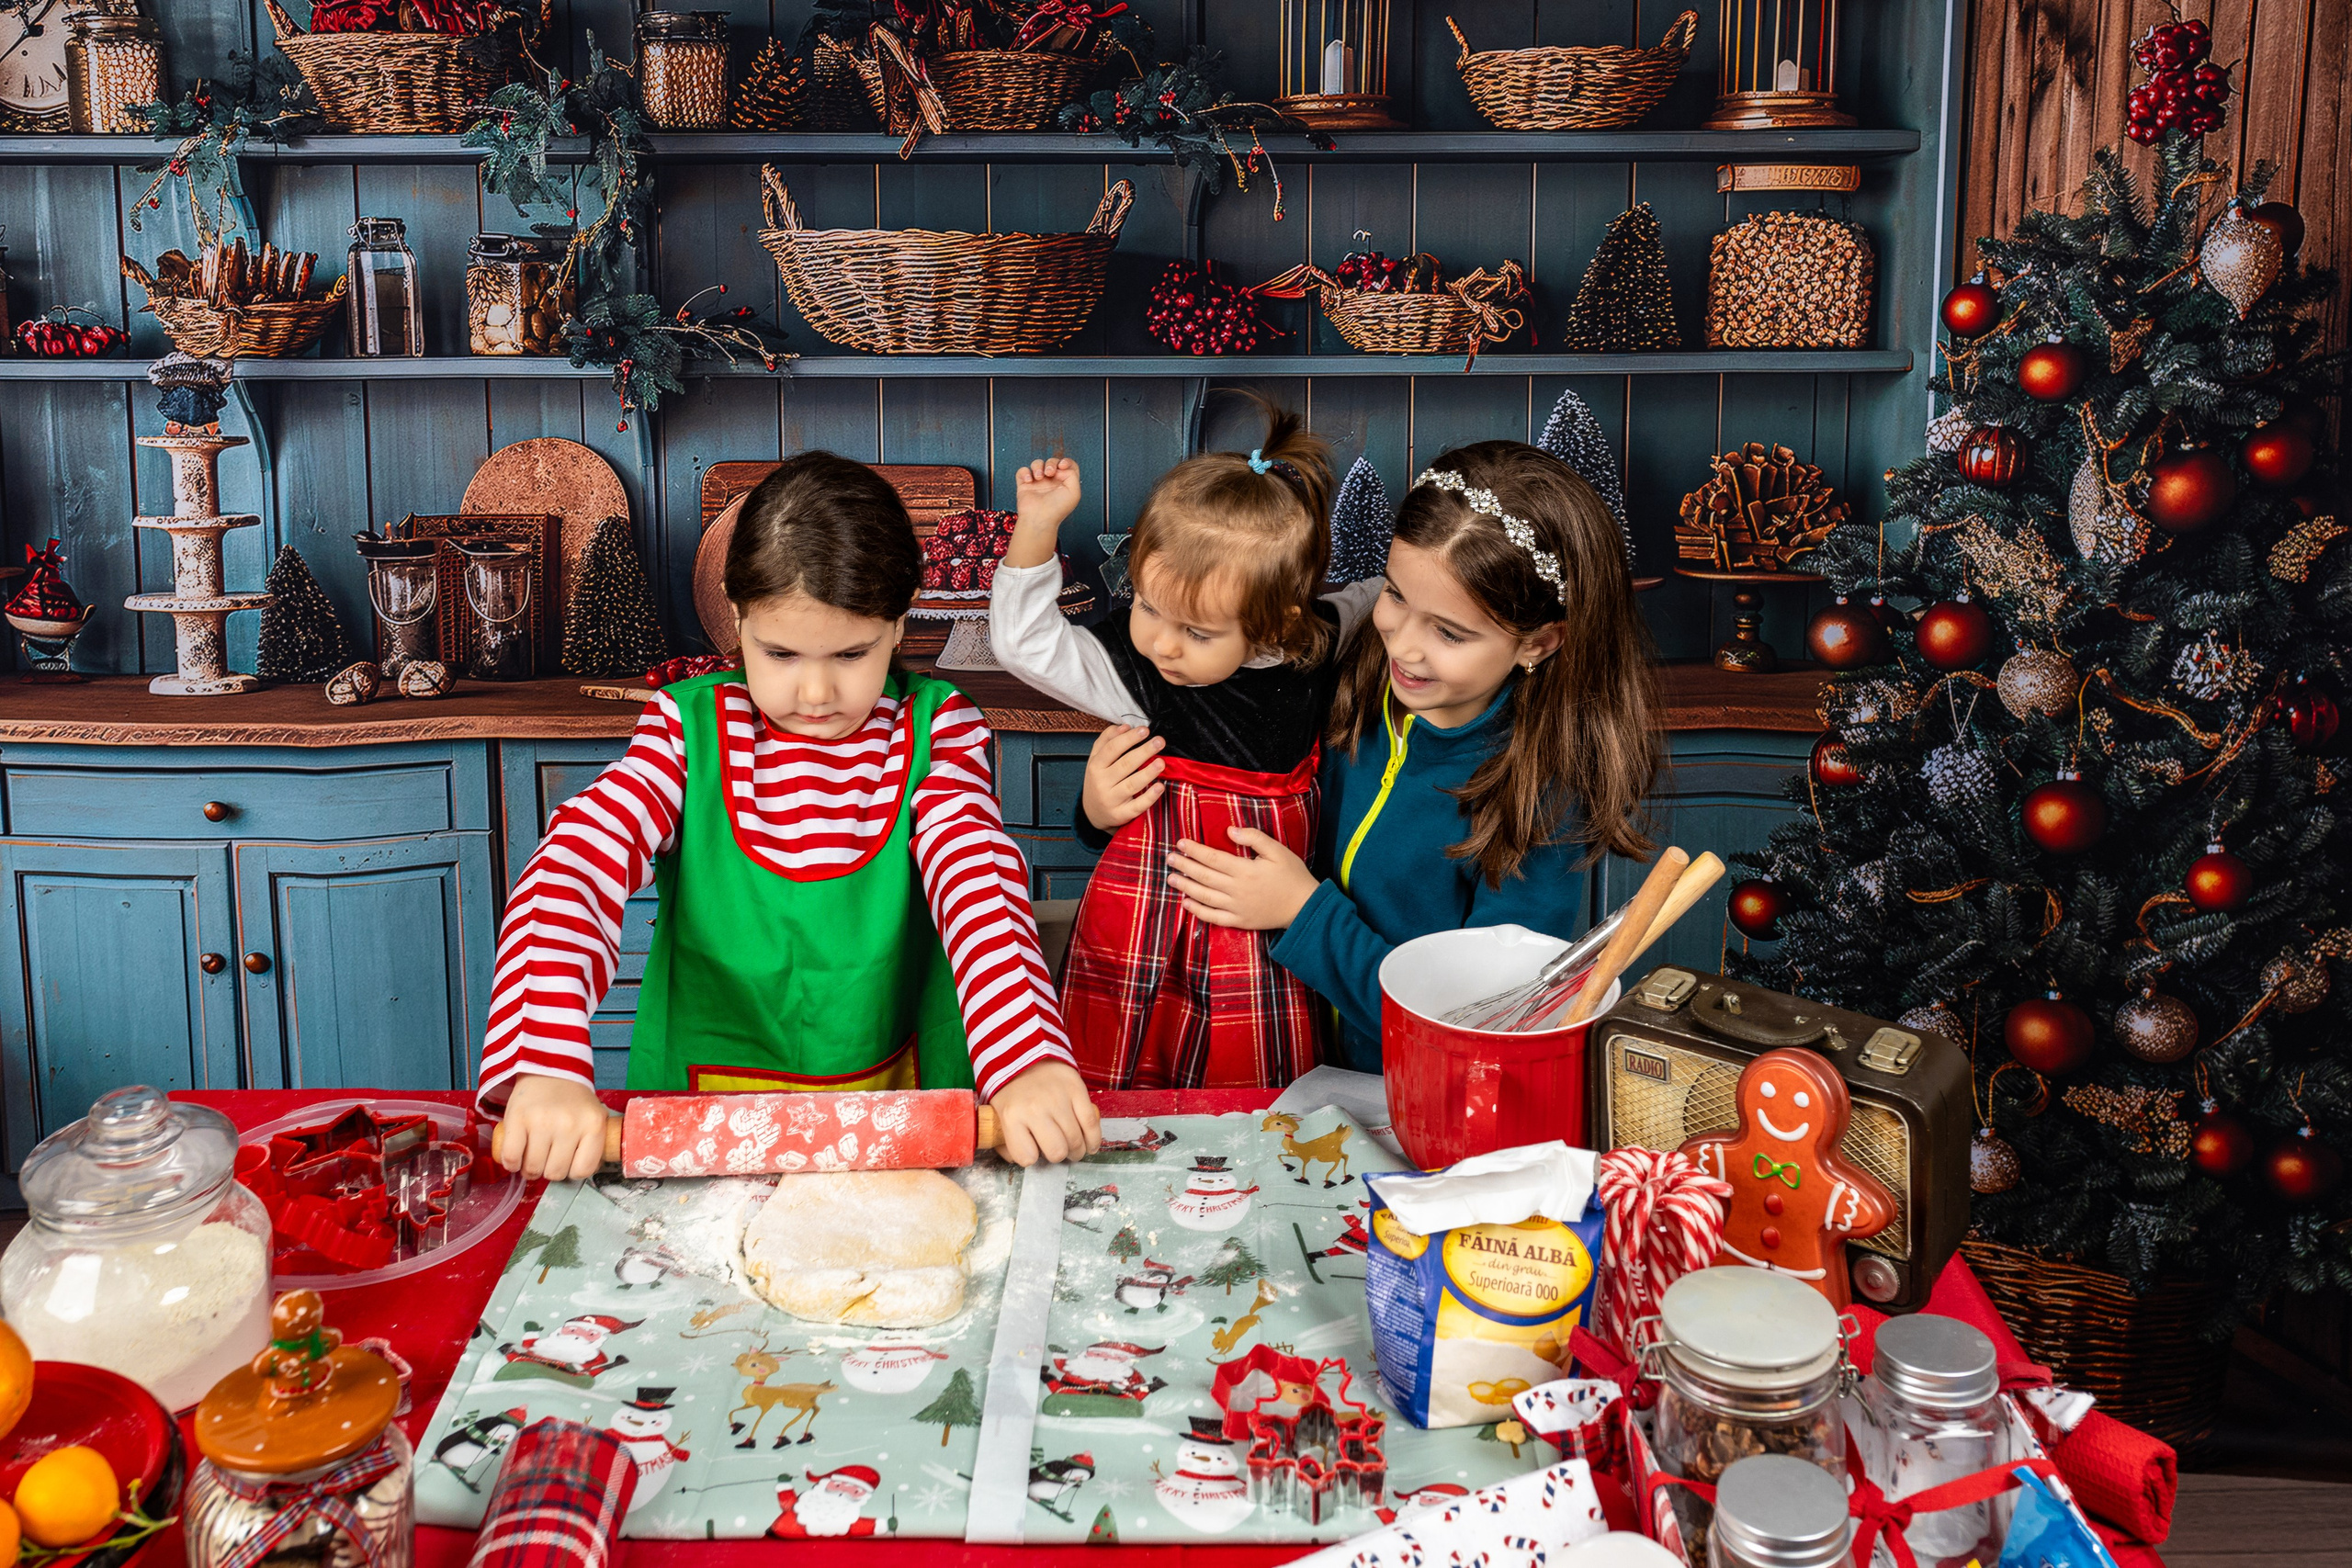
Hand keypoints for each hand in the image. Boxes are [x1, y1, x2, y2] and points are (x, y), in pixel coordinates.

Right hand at [495, 1074, 609, 1180]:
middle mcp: (569, 1125)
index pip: (583, 1170)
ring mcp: (542, 1122)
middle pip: (555, 1172)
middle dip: (548, 1170)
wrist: (549, 1071)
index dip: (571, 1171)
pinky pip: (511, 1158)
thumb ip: (592, 1144)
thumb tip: (582, 1173)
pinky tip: (515, 1158)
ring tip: (531, 1157)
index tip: (566, 1163)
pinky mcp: (517, 1119)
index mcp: (593, 1126)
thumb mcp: (592, 1118)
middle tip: (546, 1159)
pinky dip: (511, 1164)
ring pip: (533, 1168)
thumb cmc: (572, 1101)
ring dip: (529, 1169)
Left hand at [987, 1059, 1101, 1165]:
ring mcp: (1058, 1099)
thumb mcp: (999, 1117)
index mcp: (1011, 1117)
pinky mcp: (1077, 1090)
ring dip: (1076, 1150)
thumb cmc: (1013, 1093)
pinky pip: (1091, 1123)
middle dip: (1058, 1156)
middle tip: (1058, 1151)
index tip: (1033, 1151)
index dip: (1031, 1158)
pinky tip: (1090, 1145)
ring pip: (1075, 1141)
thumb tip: (1027, 1162)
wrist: (1026, 1058)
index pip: (1026, 1157)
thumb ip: (1007, 1144)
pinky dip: (1093, 1139)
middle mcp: (1035, 1109)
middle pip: (1056, 1152)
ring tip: (1073, 1148)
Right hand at [1006, 457, 1083, 567]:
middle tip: (1050, 472)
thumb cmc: (1057, 509)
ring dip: (1038, 466)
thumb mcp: (1074, 492)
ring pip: (1037, 464)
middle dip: (1051, 463)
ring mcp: (1037, 483)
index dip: (1066, 461)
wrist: (1040, 519)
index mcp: (1064, 483)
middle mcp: (1051, 482)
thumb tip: (1059, 468)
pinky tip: (1029, 481)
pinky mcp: (1024, 485)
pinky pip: (1022, 471)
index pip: (1067, 465)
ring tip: (1039, 477)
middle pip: (1052, 462)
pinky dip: (1025, 472)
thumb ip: (1072, 474)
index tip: (1062, 466)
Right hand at [1082, 723, 1165, 831]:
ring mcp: (1111, 800)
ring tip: (1161, 762)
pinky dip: (1149, 797)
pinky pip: (1137, 806)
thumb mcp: (1096, 760)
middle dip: (1143, 751)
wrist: (1092, 813)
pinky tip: (1160, 787)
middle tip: (1159, 741)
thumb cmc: (1099, 781)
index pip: (1112, 749)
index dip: (1129, 738)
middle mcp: (1101, 783)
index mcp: (1095, 766)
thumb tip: (1124, 726)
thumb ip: (1107, 740)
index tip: (1145, 730)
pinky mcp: (1121, 814)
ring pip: (1132, 784)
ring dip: (1148, 772)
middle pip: (1124, 764)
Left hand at [1167, 826, 1319, 930]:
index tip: (1181, 843)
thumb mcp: (1278, 850)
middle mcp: (1237, 890)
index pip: (1212, 857)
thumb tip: (1230, 829)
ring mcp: (1236, 908)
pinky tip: (1186, 903)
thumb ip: (1254, 838)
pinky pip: (1213, 917)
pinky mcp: (1239, 922)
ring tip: (1171, 878)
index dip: (1194, 850)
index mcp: (1245, 870)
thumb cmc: (1293, 876)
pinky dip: (1197, 911)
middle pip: (1204, 876)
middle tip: (1169, 858)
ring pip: (1204, 896)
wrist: (1305, 907)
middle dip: (1184, 866)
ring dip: (1185, 886)